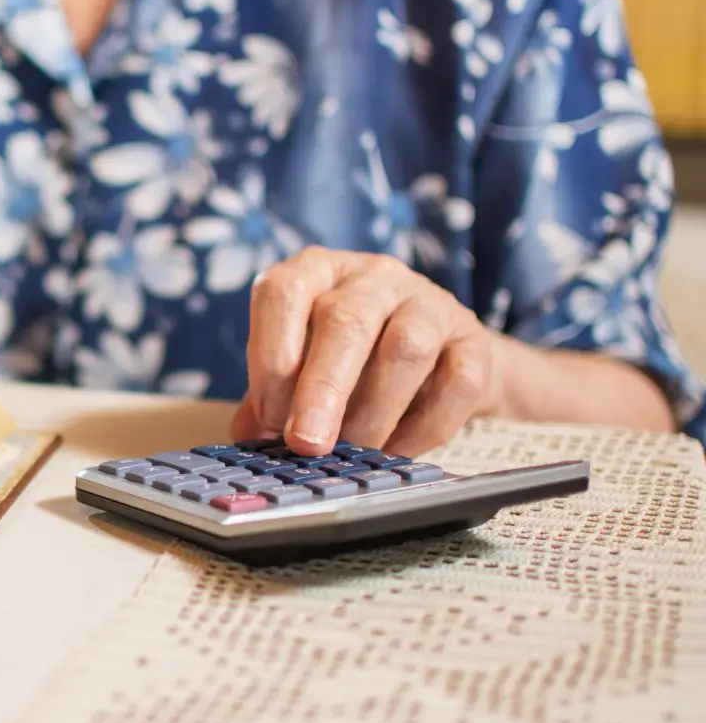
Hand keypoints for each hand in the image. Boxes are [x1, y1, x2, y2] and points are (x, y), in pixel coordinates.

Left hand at [232, 247, 498, 456]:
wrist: (432, 358)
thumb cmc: (343, 363)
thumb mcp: (296, 368)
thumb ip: (269, 398)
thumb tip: (249, 438)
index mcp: (315, 271)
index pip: (284, 293)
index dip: (271, 356)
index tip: (270, 417)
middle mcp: (372, 276)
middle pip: (346, 321)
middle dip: (322, 390)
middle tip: (308, 443)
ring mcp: (428, 301)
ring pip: (407, 347)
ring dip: (374, 411)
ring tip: (354, 451)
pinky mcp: (474, 339)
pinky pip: (459, 382)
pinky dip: (424, 428)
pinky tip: (396, 451)